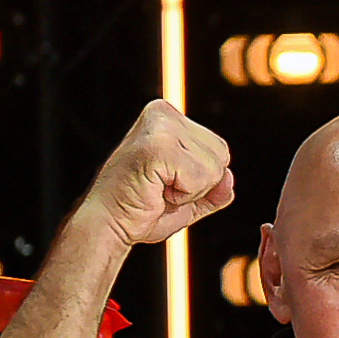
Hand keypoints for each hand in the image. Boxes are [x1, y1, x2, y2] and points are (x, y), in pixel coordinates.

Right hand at [78, 101, 235, 249]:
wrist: (109, 224)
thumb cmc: (141, 208)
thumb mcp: (190, 197)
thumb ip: (215, 187)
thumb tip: (228, 180)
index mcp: (168, 116)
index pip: (220, 148)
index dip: (202, 178)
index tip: (167, 182)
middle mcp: (163, 113)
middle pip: (221, 154)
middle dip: (200, 184)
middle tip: (162, 188)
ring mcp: (159, 127)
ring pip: (214, 168)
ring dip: (190, 191)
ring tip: (158, 188)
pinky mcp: (157, 146)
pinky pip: (200, 179)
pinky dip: (184, 196)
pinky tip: (157, 191)